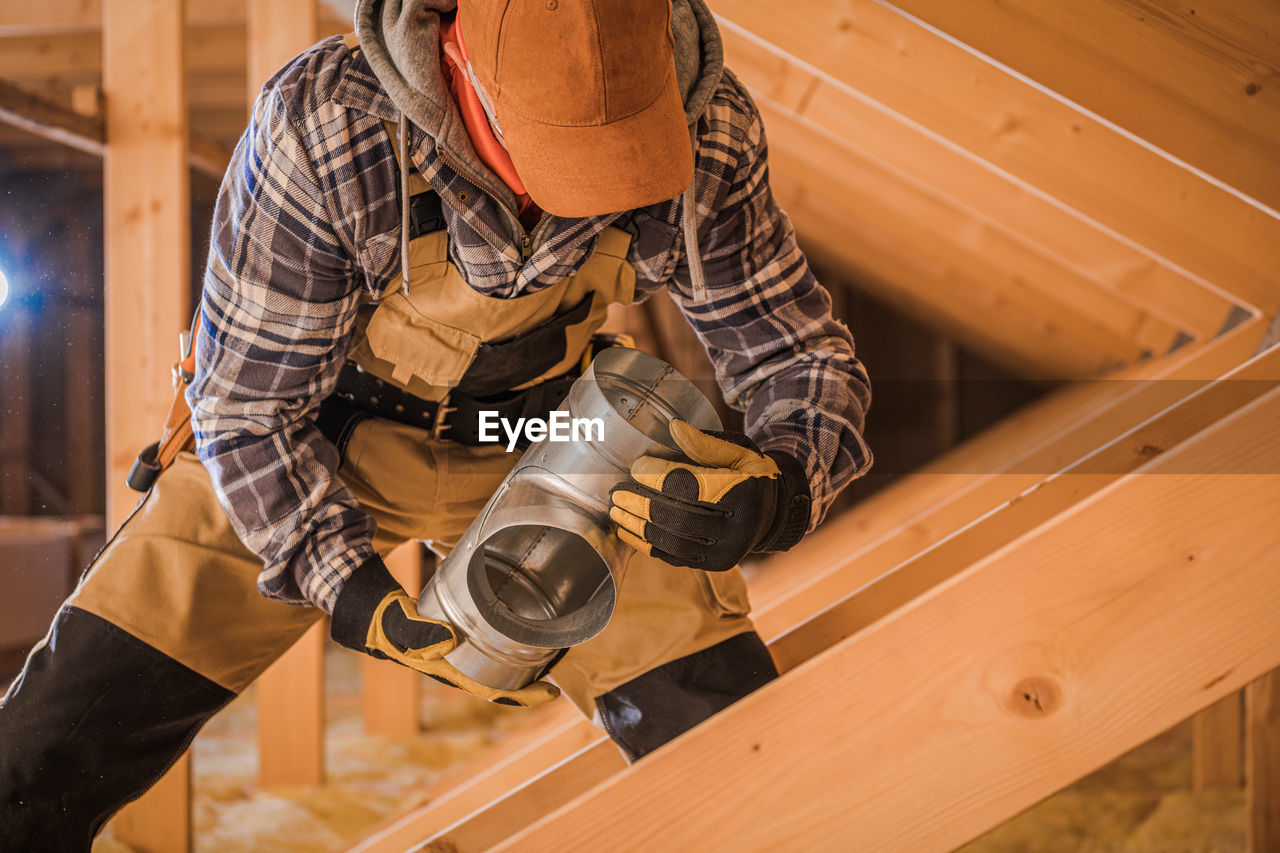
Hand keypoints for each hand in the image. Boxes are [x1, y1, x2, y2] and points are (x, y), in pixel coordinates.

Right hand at [332, 558, 558, 707]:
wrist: (368, 613)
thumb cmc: (384, 622)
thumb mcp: (396, 625)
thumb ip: (417, 632)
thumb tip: (447, 642)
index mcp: (448, 670)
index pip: (491, 690)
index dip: (522, 696)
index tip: (551, 694)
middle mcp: (457, 665)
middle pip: (503, 680)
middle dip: (532, 680)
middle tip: (563, 667)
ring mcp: (458, 652)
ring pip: (499, 662)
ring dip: (525, 659)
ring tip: (553, 648)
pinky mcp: (458, 635)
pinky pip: (490, 643)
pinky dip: (509, 639)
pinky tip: (523, 628)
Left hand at [609, 420, 810, 571]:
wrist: (773, 512)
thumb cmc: (751, 474)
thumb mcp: (739, 451)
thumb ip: (706, 443)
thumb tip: (673, 427)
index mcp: (745, 494)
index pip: (693, 486)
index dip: (660, 476)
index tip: (636, 466)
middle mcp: (737, 529)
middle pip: (679, 517)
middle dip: (643, 503)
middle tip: (617, 492)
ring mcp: (726, 552)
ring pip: (674, 542)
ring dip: (639, 526)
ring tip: (616, 511)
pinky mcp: (715, 566)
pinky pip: (675, 558)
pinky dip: (647, 545)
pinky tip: (628, 530)